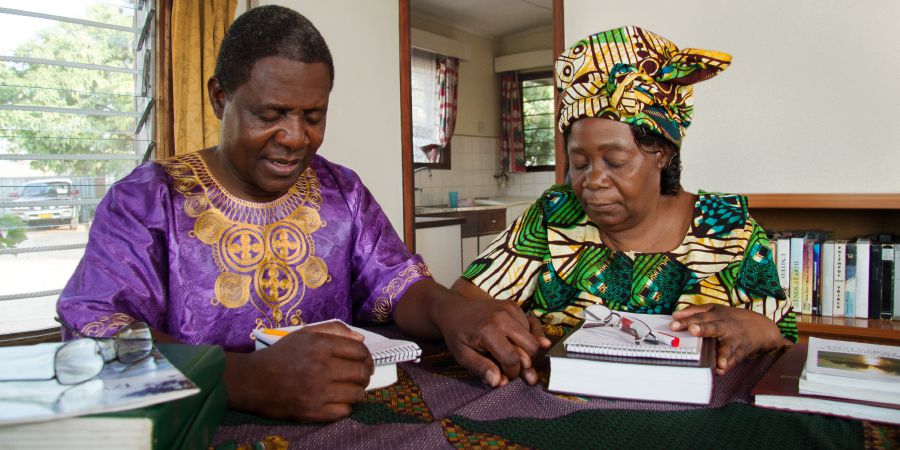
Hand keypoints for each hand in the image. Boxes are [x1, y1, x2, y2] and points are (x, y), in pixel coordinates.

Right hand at [224, 321, 373, 421]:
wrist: (252, 380)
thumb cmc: (280, 355)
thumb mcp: (305, 334)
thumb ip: (334, 330)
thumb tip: (361, 338)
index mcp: (320, 345)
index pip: (360, 351)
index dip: (366, 356)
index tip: (364, 361)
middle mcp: (321, 367)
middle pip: (361, 372)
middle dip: (365, 374)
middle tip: (360, 376)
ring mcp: (317, 391)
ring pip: (356, 393)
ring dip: (358, 391)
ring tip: (350, 388)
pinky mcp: (312, 411)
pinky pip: (344, 411)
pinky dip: (345, 406)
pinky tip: (338, 400)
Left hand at [433, 297, 550, 386]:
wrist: (454, 309)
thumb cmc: (456, 335)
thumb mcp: (462, 355)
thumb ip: (481, 368)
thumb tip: (498, 382)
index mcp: (488, 330)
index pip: (513, 359)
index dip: (512, 373)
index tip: (505, 376)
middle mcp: (502, 317)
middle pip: (531, 347)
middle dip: (526, 363)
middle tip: (515, 368)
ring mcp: (510, 309)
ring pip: (534, 337)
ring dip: (528, 351)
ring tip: (514, 355)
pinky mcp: (514, 306)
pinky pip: (532, 326)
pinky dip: (529, 338)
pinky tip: (518, 343)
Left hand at [669, 304, 789, 374]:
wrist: (762, 327)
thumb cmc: (731, 318)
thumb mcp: (715, 309)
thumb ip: (695, 311)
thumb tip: (675, 314)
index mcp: (716, 315)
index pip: (699, 317)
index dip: (686, 320)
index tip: (673, 324)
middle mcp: (726, 327)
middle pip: (713, 327)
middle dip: (702, 329)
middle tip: (692, 330)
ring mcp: (735, 340)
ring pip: (727, 347)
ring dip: (721, 353)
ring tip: (716, 360)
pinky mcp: (742, 351)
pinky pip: (735, 359)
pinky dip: (728, 365)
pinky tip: (721, 369)